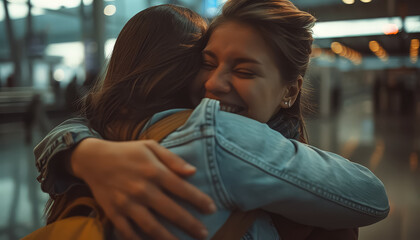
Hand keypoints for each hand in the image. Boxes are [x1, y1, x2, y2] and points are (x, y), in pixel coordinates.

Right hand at [71, 138, 215, 239]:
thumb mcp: (150, 146)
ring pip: (152, 227)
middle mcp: (141, 189)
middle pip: (171, 211)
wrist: (93, 159)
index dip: (199, 200)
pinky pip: (129, 232)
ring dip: (168, 239)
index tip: (212, 209)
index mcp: (153, 171)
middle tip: (204, 234)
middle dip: (190, 225)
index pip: (182, 188)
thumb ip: (172, 159)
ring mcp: (126, 203)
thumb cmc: (127, 152)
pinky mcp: (114, 213)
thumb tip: (193, 172)